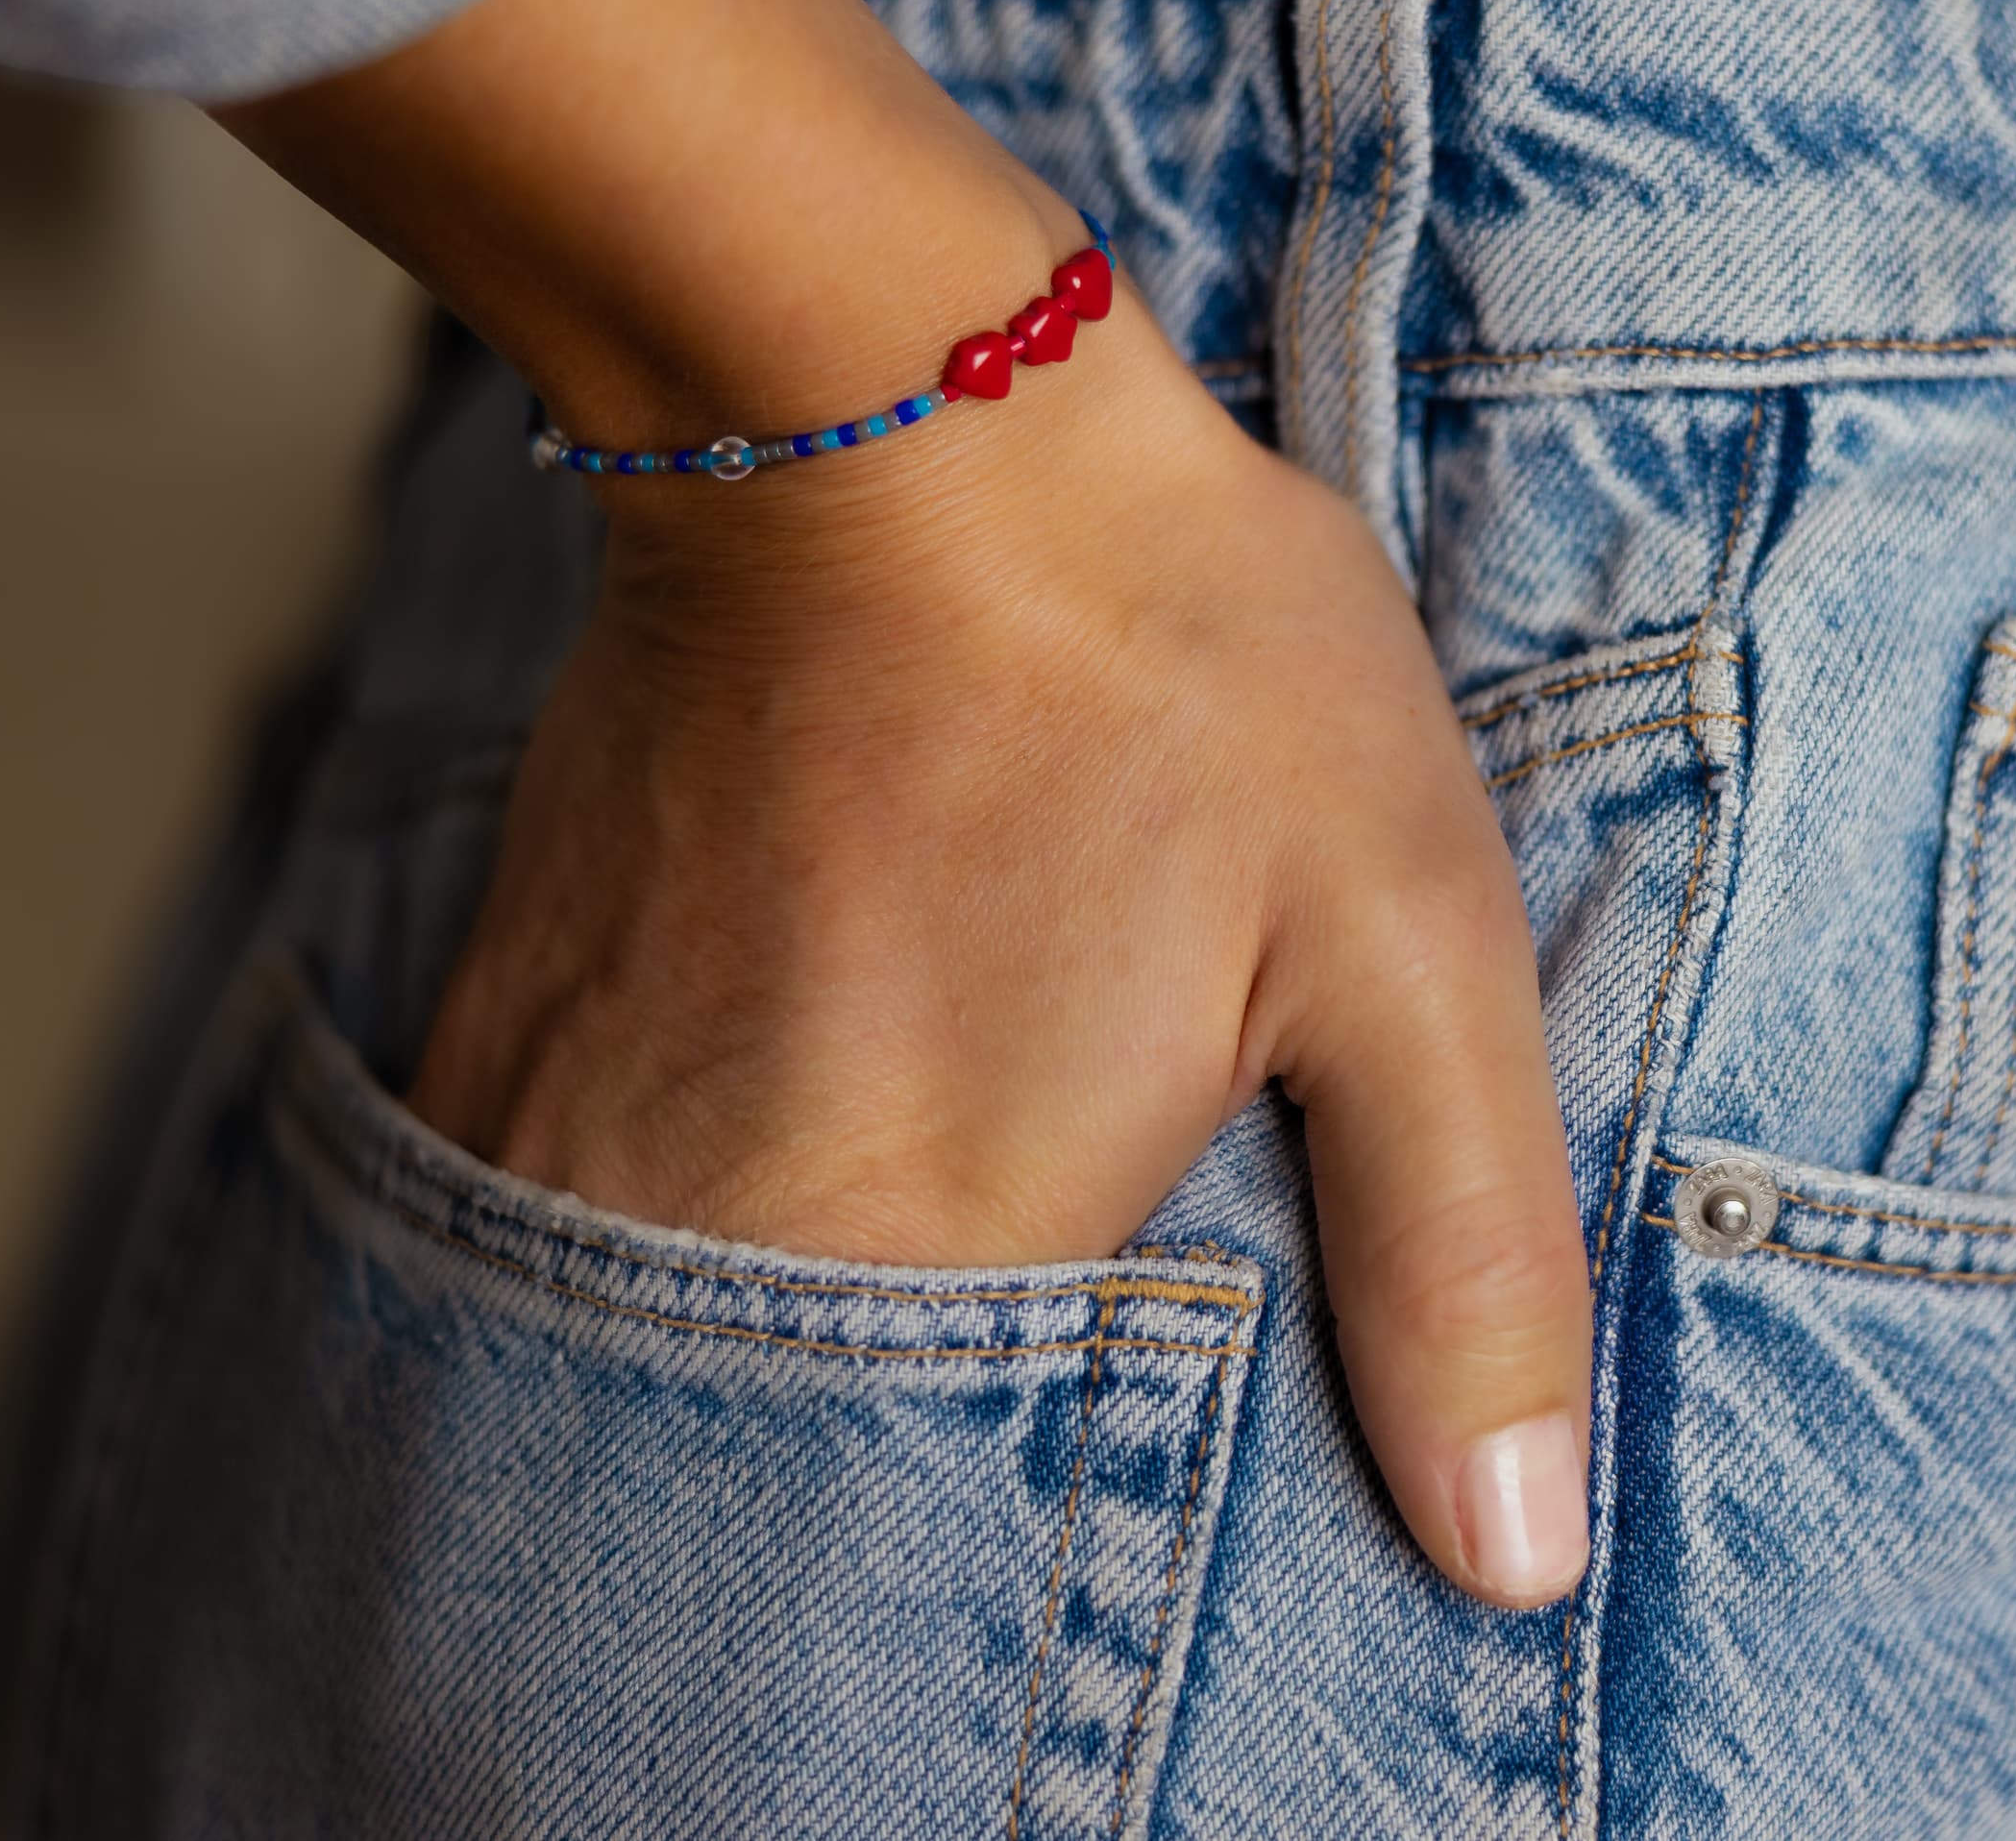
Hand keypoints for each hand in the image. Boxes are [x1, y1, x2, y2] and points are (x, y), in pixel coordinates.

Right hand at [217, 0, 1593, 1608]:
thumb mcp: (1406, 944)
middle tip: (1027, 1393)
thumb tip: (1516, 1566)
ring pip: (667, 1385)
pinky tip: (795, 1152)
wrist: (879, 392)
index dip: (1025, 1624)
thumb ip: (1461, 1267)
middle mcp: (690, 1243)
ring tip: (912, 1258)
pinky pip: (577, 1245)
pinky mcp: (500, 1028)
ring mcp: (558, 1135)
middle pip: (788, 1497)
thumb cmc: (1170, 654)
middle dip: (910, 1506)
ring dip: (790, 1378)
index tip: (1083, 1624)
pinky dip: (681, 1260)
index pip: (942, 1589)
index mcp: (925, 1254)